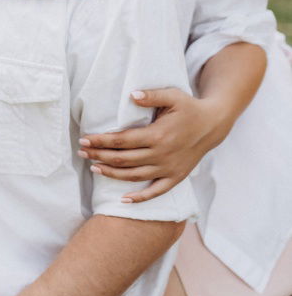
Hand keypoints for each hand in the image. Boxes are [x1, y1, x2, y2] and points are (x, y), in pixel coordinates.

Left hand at [79, 88, 228, 201]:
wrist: (213, 125)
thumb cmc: (189, 108)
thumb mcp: (173, 96)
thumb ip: (151, 96)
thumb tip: (132, 95)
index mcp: (158, 135)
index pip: (122, 140)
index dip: (101, 141)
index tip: (85, 139)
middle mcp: (161, 155)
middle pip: (123, 159)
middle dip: (100, 155)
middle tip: (81, 151)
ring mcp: (169, 168)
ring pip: (134, 176)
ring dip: (112, 174)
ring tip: (94, 167)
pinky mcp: (176, 177)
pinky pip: (156, 191)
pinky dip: (140, 198)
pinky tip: (124, 199)